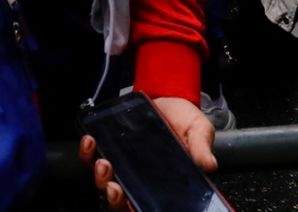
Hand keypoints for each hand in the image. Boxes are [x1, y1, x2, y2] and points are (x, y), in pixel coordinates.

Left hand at [82, 97, 217, 207]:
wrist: (168, 96)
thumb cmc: (185, 120)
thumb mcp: (198, 131)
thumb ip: (200, 148)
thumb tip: (210, 165)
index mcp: (163, 183)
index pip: (145, 203)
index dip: (134, 206)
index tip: (129, 201)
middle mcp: (141, 177)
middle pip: (121, 199)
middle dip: (113, 197)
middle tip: (113, 187)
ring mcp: (124, 163)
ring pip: (105, 181)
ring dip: (100, 176)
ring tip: (103, 163)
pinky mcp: (111, 146)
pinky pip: (93, 154)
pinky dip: (88, 151)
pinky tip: (90, 141)